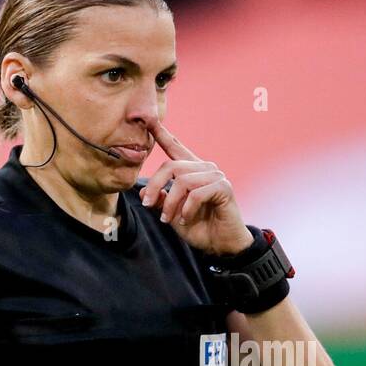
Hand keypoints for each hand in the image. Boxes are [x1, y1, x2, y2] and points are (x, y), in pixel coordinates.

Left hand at [138, 117, 252, 255]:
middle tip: (147, 205)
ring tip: (167, 220)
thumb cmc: (200, 228)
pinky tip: (185, 219)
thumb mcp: (173, 215)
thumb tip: (141, 192)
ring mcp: (216, 176)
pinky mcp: (224, 188)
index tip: (149, 121)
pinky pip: (197, 194)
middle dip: (154, 185)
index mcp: (192, 171)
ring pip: (182, 181)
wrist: (222, 245)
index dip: (162, 134)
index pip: (175, 148)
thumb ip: (160, 201)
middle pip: (171, 166)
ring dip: (170, 203)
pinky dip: (187, 209)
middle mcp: (205, 169)